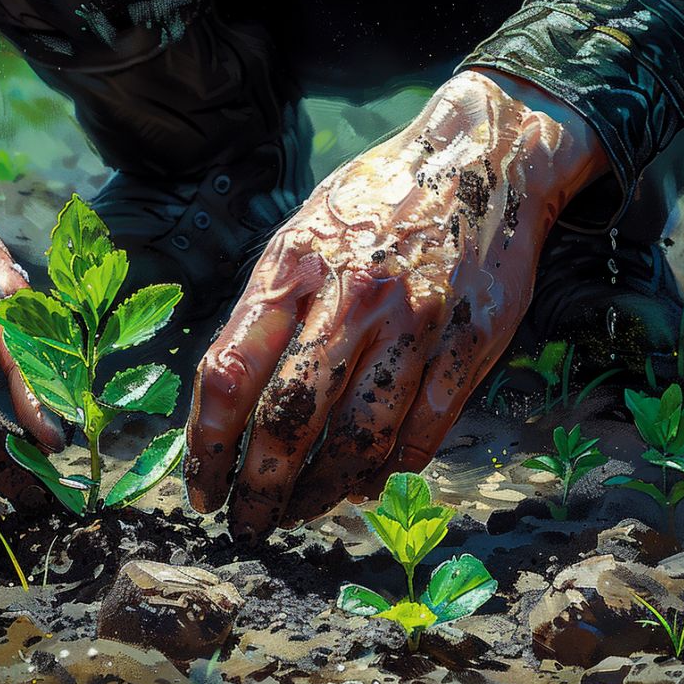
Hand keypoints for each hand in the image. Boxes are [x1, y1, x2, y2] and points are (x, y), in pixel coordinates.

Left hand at [186, 70, 607, 539]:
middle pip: (290, 420)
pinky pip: (423, 433)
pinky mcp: (469, 345)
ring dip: (322, 492)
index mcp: (295, 266)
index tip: (199, 488)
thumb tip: (230, 405)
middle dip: (260, 489)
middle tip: (247, 526)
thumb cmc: (374, 201)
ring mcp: (416, 324)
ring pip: (359, 439)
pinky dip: (389, 470)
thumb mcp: (301, 232)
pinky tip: (364, 483)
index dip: (205, 447)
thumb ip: (264, 310)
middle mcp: (353, 296)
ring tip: (299, 512)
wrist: (483, 157)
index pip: (228, 374)